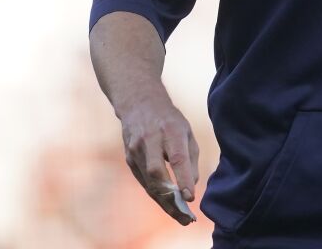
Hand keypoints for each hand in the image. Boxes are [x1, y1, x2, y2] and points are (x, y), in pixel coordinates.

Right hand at [119, 96, 200, 225]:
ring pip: (149, 182)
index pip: (176, 157)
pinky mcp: (129, 158)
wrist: (139, 104)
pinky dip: (156, 195)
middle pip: (157, 173)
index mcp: (170, 130)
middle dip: (171, 198)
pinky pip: (144, 181)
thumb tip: (192, 184)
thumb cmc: (169, 119)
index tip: (190, 197)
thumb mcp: (186, 131)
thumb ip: (191, 157)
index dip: (183, 178)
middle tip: (186, 217)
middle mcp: (150, 140)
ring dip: (164, 203)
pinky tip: (168, 206)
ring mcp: (136, 150)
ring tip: (181, 218)